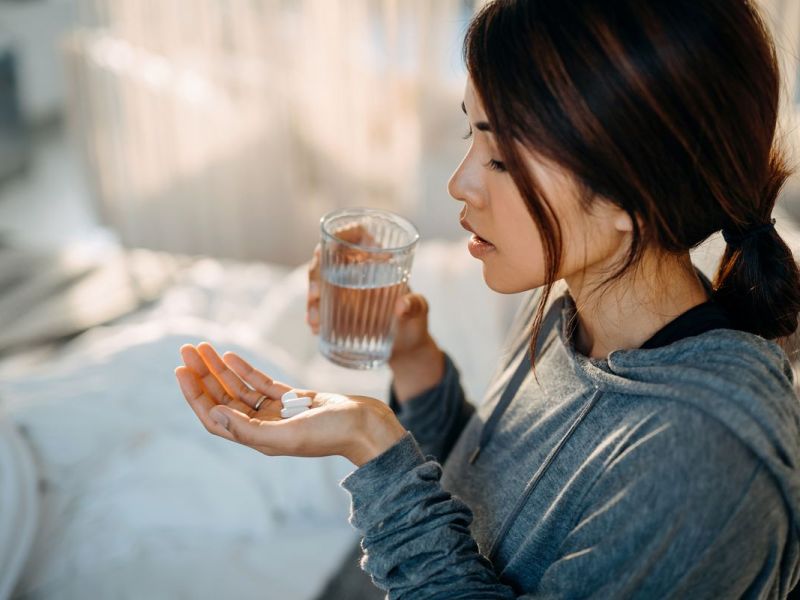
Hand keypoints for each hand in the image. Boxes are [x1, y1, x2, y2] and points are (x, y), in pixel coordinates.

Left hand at [175, 342, 407, 465]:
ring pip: (240, 388)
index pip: (215, 416)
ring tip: (203, 347)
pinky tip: (231, 355)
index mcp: (258, 439)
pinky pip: (261, 383)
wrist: (367, 426)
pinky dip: (245, 369)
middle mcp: (263, 426)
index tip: (181, 371)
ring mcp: (278, 412)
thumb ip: (249, 429)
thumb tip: (213, 414)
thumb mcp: (288, 435)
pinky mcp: (294, 399)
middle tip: (187, 349)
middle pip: (223, 398)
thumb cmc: (332, 434)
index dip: (195, 395)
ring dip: (220, 368)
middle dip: (203, 374)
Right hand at [306, 224, 440, 367]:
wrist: (407, 350)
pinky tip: (314, 328)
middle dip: (316, 273)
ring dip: (312, 299)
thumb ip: (416, 306)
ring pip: (319, 283)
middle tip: (316, 294)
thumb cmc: (416, 322)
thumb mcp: (420, 311)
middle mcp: (357, 271)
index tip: (330, 244)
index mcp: (378, 260)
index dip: (342, 232)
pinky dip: (314, 316)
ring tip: (315, 320)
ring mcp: (344, 291)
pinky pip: (319, 308)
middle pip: (328, 258)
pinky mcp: (337, 311)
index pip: (358, 234)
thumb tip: (402, 306)